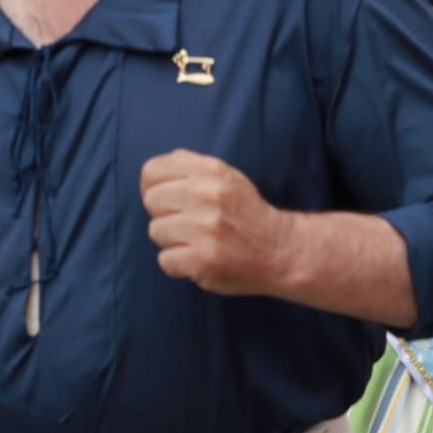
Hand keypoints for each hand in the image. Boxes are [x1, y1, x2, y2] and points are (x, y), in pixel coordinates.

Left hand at [140, 149, 291, 295]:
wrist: (281, 250)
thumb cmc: (245, 214)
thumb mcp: (225, 177)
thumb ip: (190, 167)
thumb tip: (152, 171)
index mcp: (210, 171)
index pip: (151, 171)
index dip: (153, 187)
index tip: (167, 200)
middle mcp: (206, 195)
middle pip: (151, 201)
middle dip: (164, 214)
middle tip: (189, 224)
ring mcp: (204, 228)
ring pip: (156, 231)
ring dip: (172, 241)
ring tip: (197, 242)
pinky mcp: (203, 259)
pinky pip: (165, 259)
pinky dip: (178, 265)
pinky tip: (199, 260)